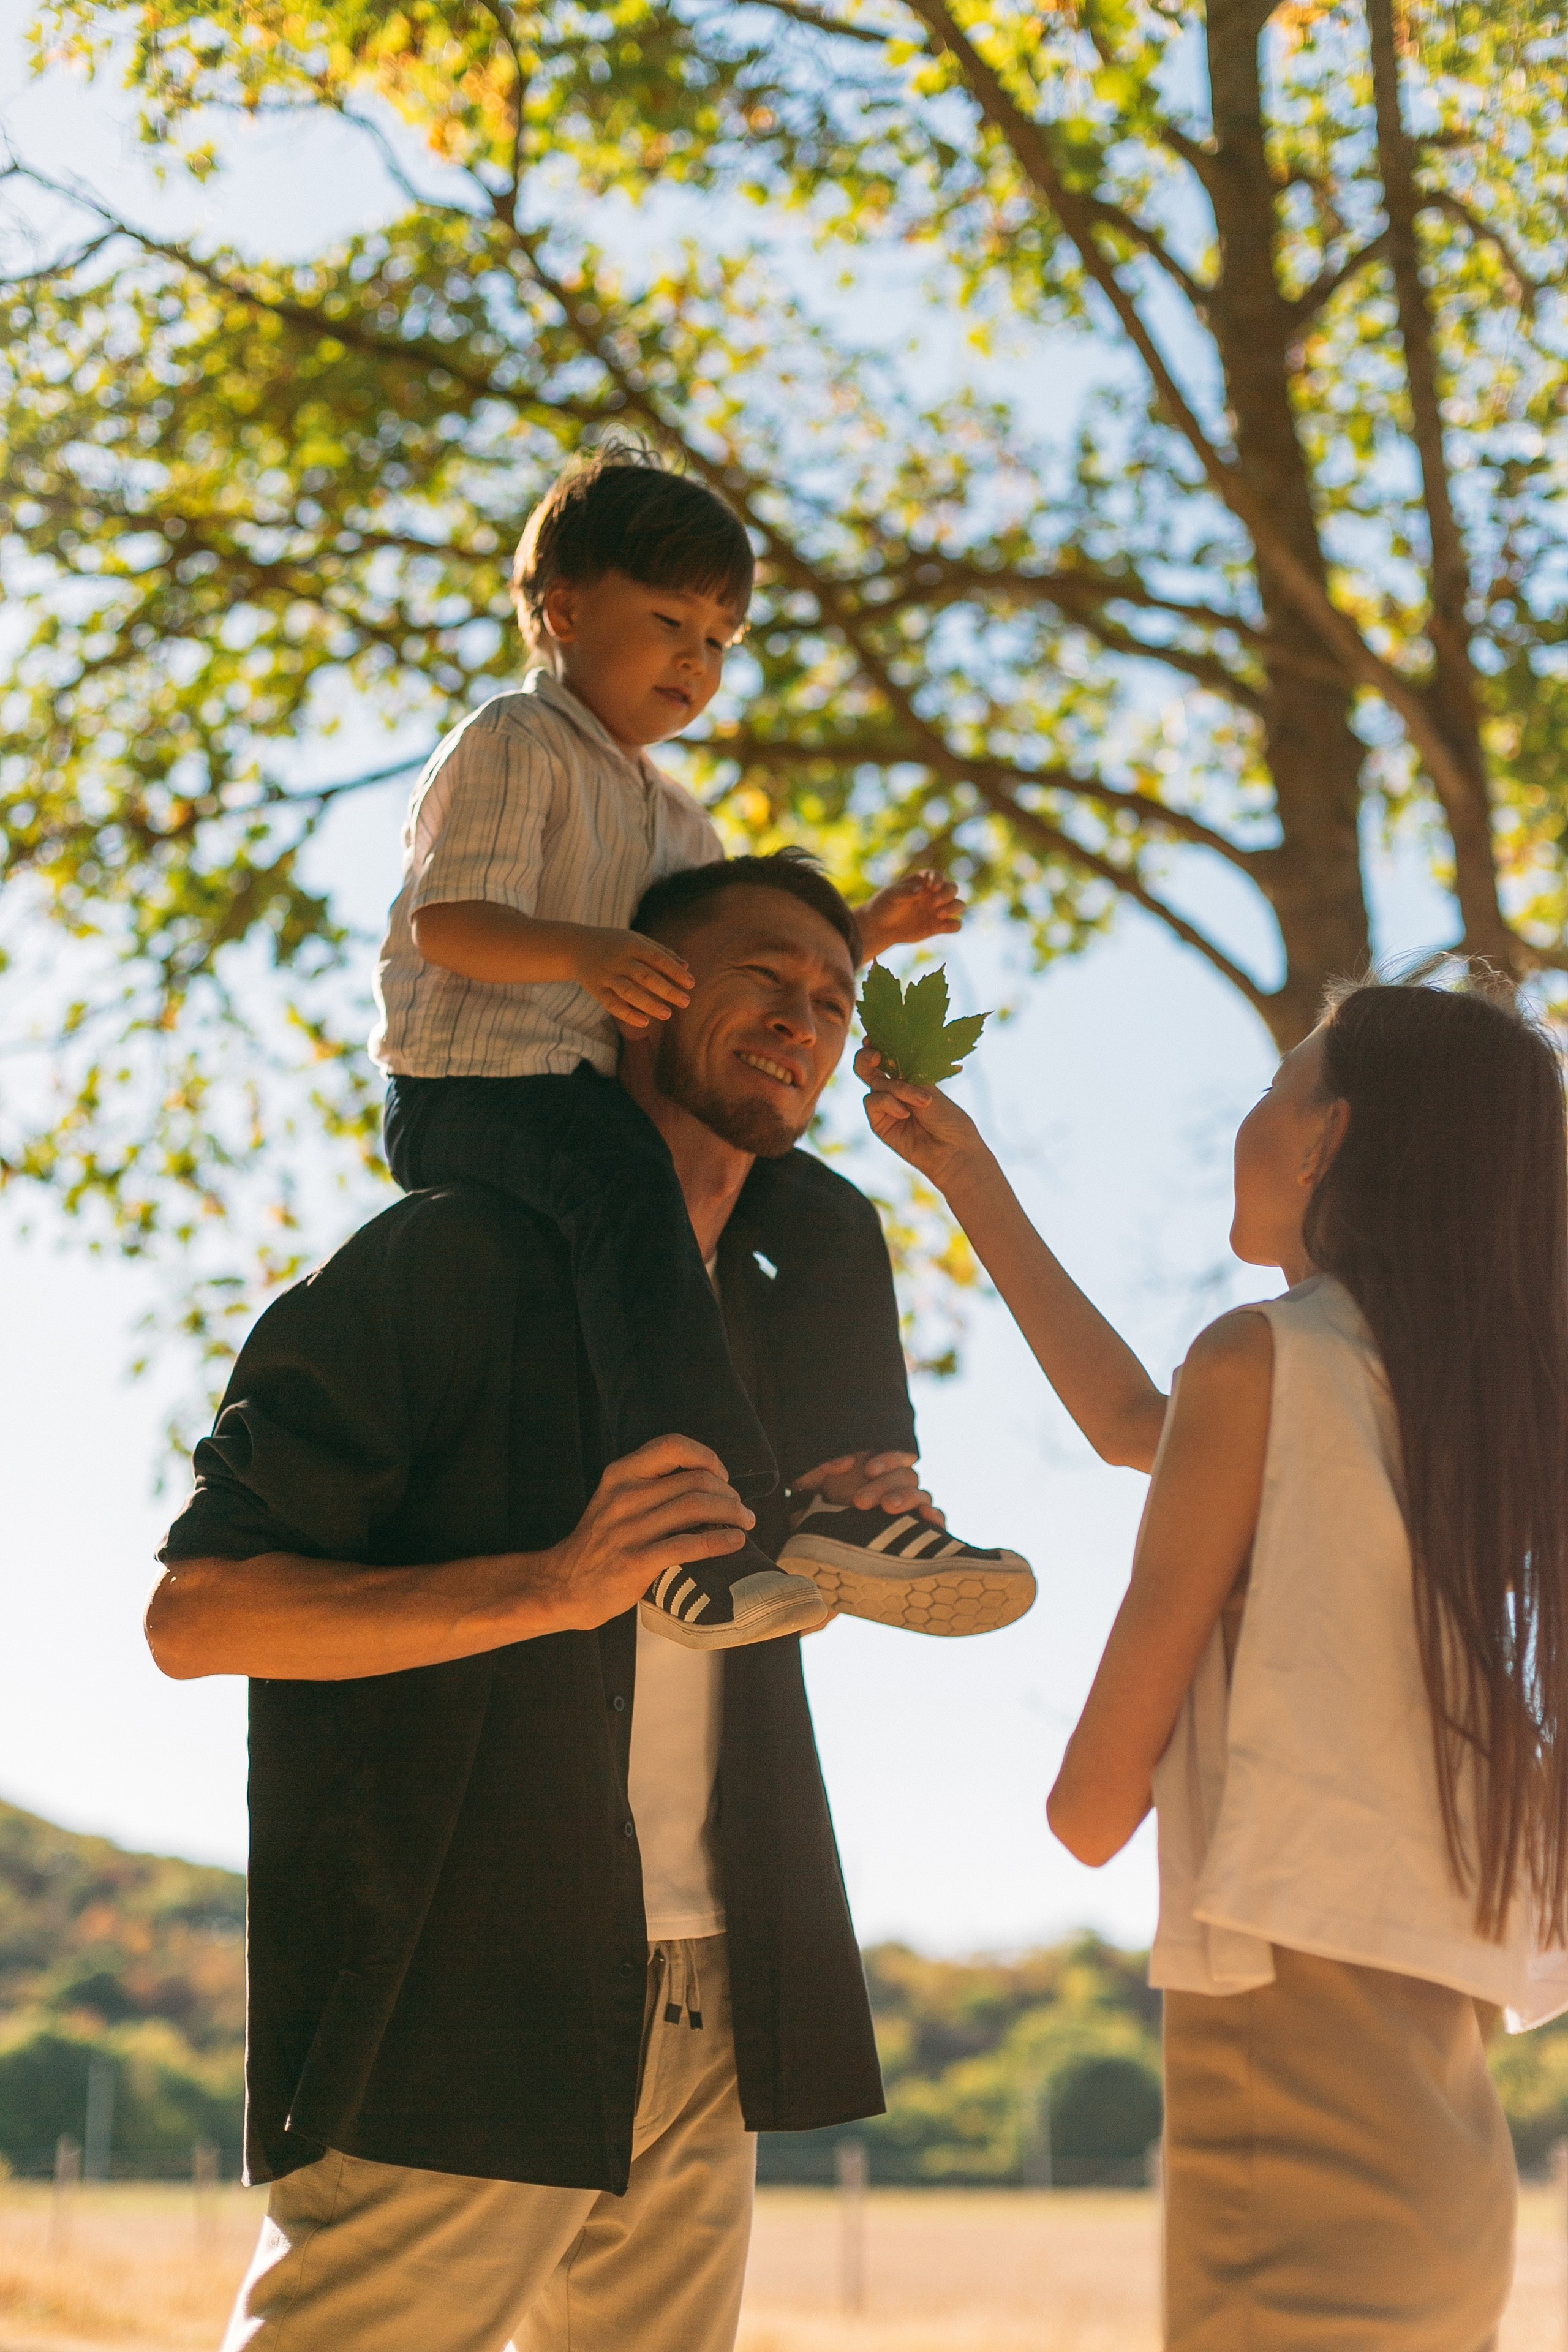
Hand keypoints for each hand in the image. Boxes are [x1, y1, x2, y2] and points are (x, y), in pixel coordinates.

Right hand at [542, 1435, 753, 1629]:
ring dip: (732, 1513)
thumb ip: (650, 1485)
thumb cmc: (601, 1542)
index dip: (706, 1456)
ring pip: (697, 1507)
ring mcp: (629, 1530)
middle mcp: (624, 1496)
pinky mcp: (636, 1562)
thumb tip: (707, 1481)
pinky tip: (735, 1542)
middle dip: (728, 1493)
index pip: (672, 1445)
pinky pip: (689, 1545)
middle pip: (695, 1480)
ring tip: (745, 1522)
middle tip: (740, 1508)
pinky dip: (720, 1541)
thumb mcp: (614, 1499)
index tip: (721, 1476)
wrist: (565, 1585)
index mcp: (620, 1475)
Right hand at [572, 927, 693, 1028]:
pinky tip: (644, 1022)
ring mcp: (606, 975)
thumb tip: (687, 967)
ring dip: (649, 1004)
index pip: (658, 959)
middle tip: (686, 1002)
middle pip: (646, 976)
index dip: (674, 972)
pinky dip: (627, 1014)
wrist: (575, 946)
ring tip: (667, 1014)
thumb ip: (661, 952)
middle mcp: (619, 960)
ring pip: (629, 992)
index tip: (691, 984)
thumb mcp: (636, 940)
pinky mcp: (596, 990)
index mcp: (632, 945)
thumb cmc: (613, 943)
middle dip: (667, 990)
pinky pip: (612, 1004)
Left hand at [794, 1449, 944, 1527]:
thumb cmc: (815, 1499)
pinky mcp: (915, 1528)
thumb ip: (823, 1465)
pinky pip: (935, 1519)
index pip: (898, 1455)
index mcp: (879, 1466)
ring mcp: (908, 1506)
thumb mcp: (810, 1479)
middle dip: (886, 1486)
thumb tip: (846, 1463)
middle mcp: (897, 1484)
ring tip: (888, 1508)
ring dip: (908, 1500)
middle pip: (906, 1477)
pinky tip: (929, 1521)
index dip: (889, 1459)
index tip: (869, 1470)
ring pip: (921, 1495)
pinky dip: (936, 1518)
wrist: (814, 1531)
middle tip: (860, 1501)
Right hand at [855, 1044, 989, 1198]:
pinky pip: (873, 1102)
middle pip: (867, 1068)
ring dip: (898, 1089)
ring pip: (875, 1084)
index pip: (887, 1057)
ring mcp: (884, 1107)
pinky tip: (905, 1114)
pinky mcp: (879, 1123)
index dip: (878, 1045)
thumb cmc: (949, 1119)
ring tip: (921, 1102)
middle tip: (876, 1055)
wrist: (952, 1150)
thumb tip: (885, 1054)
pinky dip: (889, 1103)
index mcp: (908, 1077)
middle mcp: (893, 1090)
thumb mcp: (929, 1088)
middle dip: (867, 1057)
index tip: (874, 1037)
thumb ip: (906, 1073)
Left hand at [856, 868, 963, 958]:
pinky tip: (944, 927)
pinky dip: (954, 925)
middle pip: (952, 888)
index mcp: (923, 882)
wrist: (880, 928)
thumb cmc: (884, 906)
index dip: (939, 878)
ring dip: (954, 908)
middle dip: (947, 894)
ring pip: (959, 905)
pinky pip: (955, 925)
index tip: (933, 887)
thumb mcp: (890, 895)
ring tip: (938, 914)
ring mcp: (938, 910)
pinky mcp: (939, 927)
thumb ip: (905, 891)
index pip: (937, 874)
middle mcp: (934, 894)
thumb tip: (920, 891)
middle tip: (934, 902)